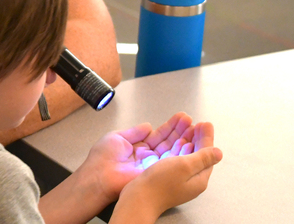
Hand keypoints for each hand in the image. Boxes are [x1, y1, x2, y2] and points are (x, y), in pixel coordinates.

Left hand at [76, 113, 194, 202]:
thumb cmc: (102, 158)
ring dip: (183, 139)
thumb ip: (135, 132)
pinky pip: (170, 162)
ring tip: (194, 128)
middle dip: (180, 131)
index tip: (182, 118)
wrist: (98, 175)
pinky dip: (180, 152)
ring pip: (172, 151)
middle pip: (168, 142)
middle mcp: (147, 156)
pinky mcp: (155, 172)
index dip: (170, 127)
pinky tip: (189, 142)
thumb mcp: (118, 137)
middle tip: (191, 121)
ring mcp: (152, 165)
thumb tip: (148, 126)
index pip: (159, 135)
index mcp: (138, 147)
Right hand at [121, 123, 221, 218]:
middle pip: (199, 155)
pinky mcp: (168, 178)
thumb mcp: (185, 166)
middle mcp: (192, 180)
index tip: (205, 123)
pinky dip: (179, 149)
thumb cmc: (161, 183)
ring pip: (188, 156)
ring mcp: (180, 180)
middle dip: (199, 138)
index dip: (206, 137)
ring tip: (189, 128)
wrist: (139, 198)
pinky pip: (178, 160)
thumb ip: (203, 157)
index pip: (207, 154)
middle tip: (198, 124)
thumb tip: (219, 152)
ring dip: (189, 141)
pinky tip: (177, 143)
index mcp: (199, 178)